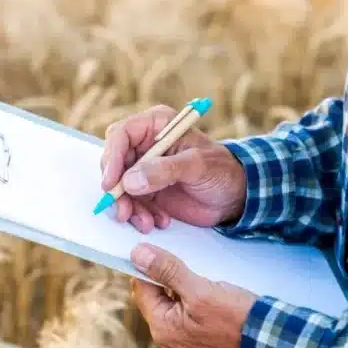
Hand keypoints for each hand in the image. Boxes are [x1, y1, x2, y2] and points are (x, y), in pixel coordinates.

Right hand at [100, 104, 246, 232]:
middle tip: (124, 211)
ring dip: (129, 207)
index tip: (111, 183)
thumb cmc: (222, 171)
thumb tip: (130, 180)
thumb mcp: (197, 166)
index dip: (111, 158)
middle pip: (114, 163)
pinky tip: (159, 221)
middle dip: (117, 190)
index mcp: (156, 125)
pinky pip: (131, 203)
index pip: (121, 135)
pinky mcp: (147, 190)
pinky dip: (140, 215)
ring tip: (147, 223)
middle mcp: (145, 145)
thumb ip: (165, 170)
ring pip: (120, 187)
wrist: (235, 195)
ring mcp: (144, 169)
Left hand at [130, 243, 256, 347]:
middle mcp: (168, 335)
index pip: (142, 287)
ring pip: (173, 298)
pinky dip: (194, 292)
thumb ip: (168, 272)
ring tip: (200, 270)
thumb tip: (139, 254)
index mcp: (162, 326)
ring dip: (182, 281)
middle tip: (183, 257)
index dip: (148, 265)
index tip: (158, 247)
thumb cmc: (237, 319)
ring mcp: (183, 335)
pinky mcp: (198, 332)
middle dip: (167, 273)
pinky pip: (187, 307)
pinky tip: (208, 283)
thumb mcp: (201, 291)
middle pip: (156, 293)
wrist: (267, 337)